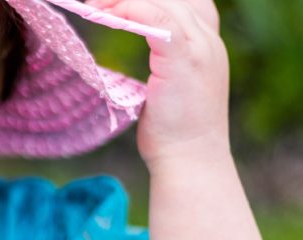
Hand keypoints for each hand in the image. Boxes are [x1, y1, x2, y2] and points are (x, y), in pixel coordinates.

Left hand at [88, 0, 229, 167]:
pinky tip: (105, 15)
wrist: (191, 160)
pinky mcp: (184, 60)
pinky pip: (158, 18)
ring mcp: (200, 49)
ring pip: (163, 1)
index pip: (184, 1)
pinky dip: (129, 10)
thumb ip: (163, 56)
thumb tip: (133, 37)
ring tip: (93, 6)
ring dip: (122, 0)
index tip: (113, 3)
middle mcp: (209, 40)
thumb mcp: (171, 82)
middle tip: (95, 2)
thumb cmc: (175, 130)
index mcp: (207, 43)